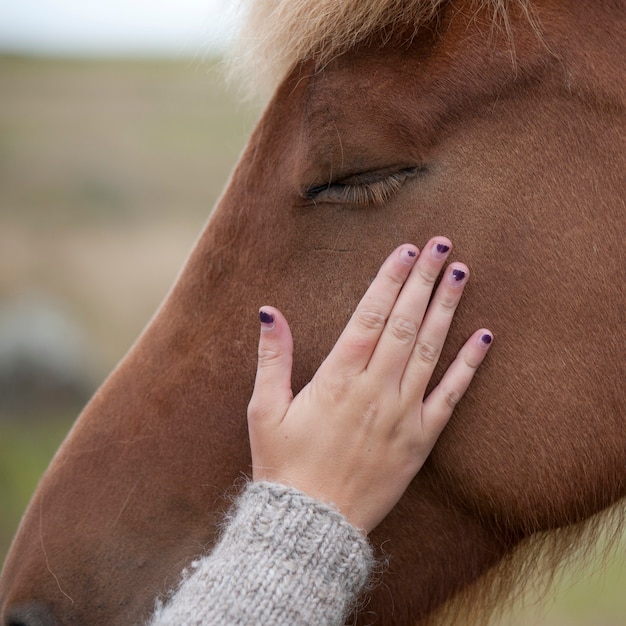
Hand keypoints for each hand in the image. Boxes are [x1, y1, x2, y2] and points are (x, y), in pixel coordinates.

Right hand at [247, 238, 491, 533]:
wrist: (312, 525)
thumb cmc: (283, 465)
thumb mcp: (264, 410)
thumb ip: (272, 358)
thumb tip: (269, 312)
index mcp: (337, 379)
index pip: (369, 315)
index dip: (390, 279)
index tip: (407, 250)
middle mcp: (375, 390)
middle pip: (404, 323)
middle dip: (424, 280)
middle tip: (442, 245)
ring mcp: (402, 415)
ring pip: (429, 351)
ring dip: (447, 309)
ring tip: (461, 273)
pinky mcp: (420, 440)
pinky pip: (450, 397)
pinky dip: (468, 366)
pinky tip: (484, 337)